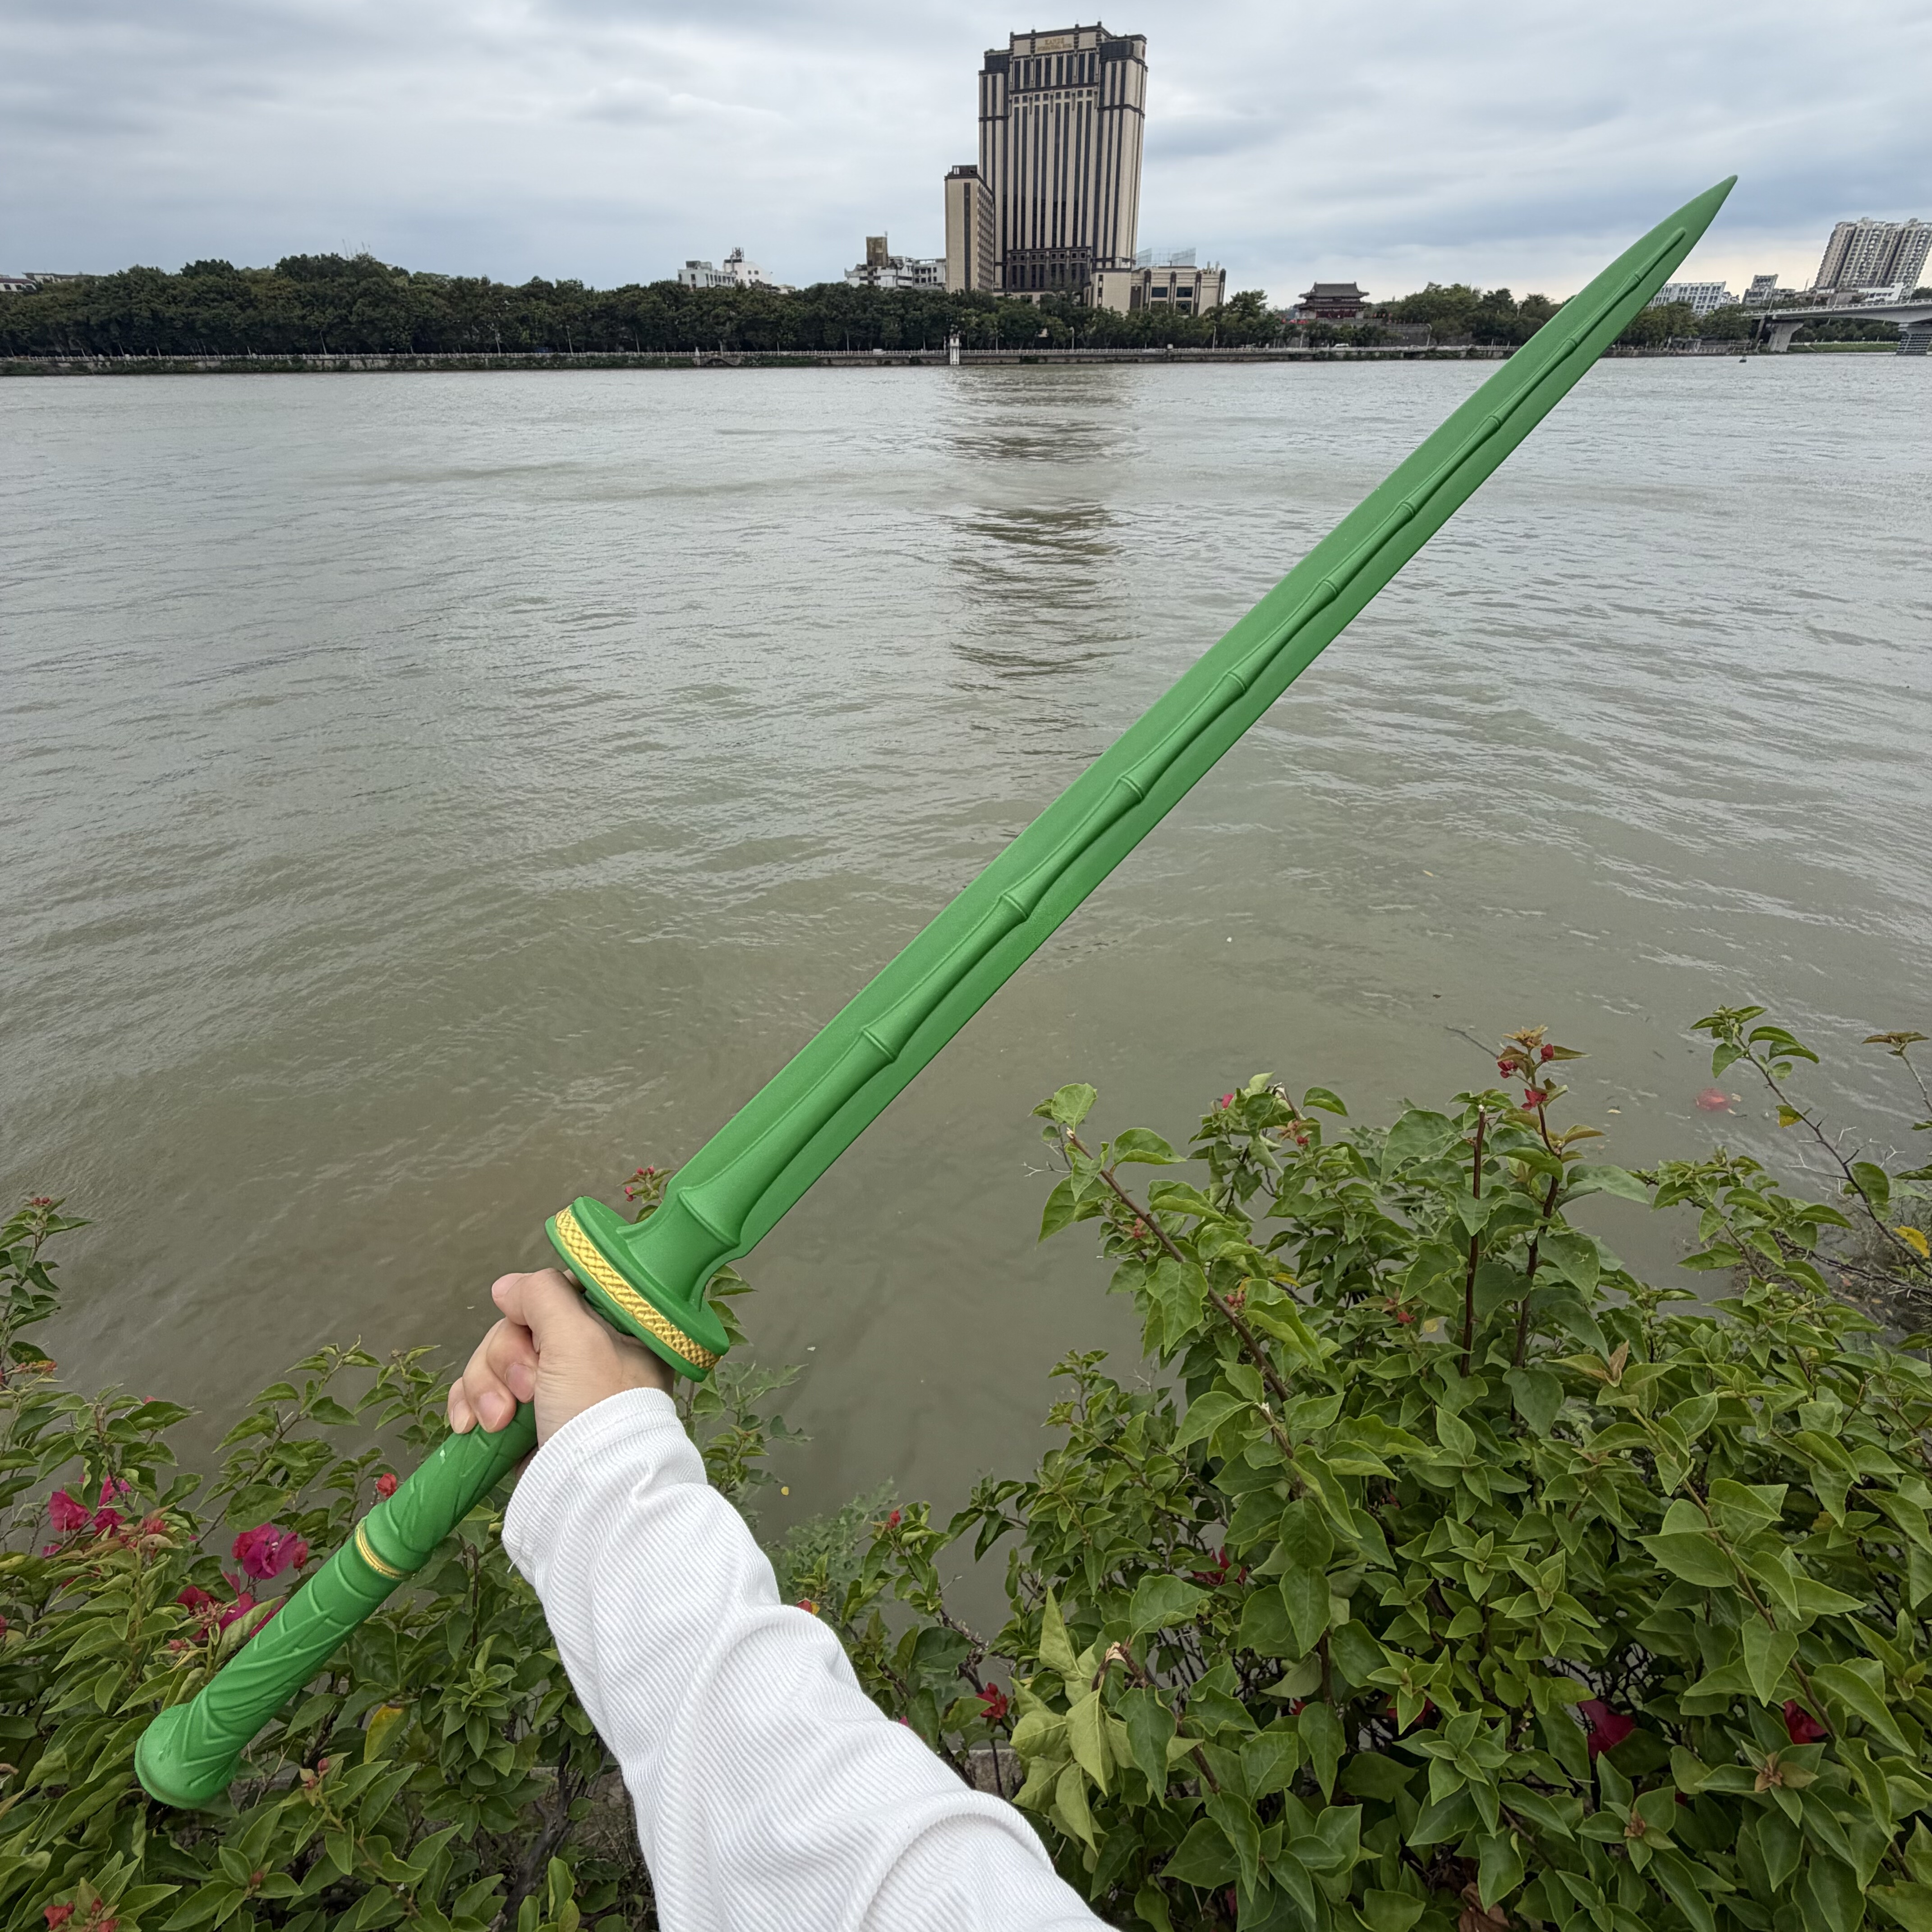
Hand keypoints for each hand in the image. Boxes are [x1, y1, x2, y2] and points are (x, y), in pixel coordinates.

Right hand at [448, 1269, 672, 1445]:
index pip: (557, 1294)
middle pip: (517, 1328)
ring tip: (501, 1421)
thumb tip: (507, 1287)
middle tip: (529, 1390)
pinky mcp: (522, 1421)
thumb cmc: (595, 1411)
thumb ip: (543, 1296)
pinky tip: (471, 1427)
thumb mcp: (579, 1336)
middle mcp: (584, 1357)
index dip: (534, 1310)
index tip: (536, 1333)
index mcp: (612, 1331)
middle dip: (507, 1359)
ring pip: (492, 1361)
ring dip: (486, 1388)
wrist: (584, 1493)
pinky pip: (479, 1396)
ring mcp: (552, 1391)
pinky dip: (469, 1407)